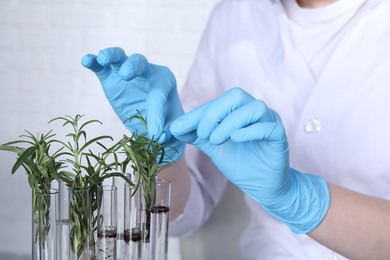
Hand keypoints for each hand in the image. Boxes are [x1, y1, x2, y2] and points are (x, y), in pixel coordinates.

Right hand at [81, 48, 183, 160]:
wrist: (150, 124)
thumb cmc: (164, 124)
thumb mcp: (168, 127)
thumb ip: (162, 126)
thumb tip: (156, 136)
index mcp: (164, 80)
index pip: (158, 93)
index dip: (156, 113)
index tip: (155, 133)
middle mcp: (145, 71)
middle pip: (139, 62)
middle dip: (133, 66)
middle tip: (126, 75)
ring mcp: (125, 72)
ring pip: (119, 57)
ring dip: (110, 56)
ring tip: (103, 59)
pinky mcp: (109, 78)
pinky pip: (100, 67)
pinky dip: (93, 62)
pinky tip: (86, 60)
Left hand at [170, 87, 329, 233]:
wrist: (262, 185)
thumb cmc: (241, 163)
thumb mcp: (214, 147)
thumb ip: (197, 135)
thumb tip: (174, 128)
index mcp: (238, 111)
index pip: (216, 103)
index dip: (196, 114)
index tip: (178, 127)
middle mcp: (254, 112)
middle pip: (236, 96)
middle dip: (214, 113)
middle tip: (203, 134)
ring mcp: (269, 122)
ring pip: (254, 108)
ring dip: (230, 122)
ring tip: (217, 141)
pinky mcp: (279, 136)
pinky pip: (268, 126)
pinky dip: (250, 131)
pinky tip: (236, 139)